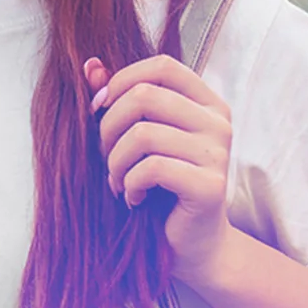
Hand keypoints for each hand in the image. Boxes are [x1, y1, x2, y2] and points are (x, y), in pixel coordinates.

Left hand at [85, 54, 237, 285]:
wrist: (191, 242)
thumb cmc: (160, 183)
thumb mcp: (136, 134)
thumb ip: (117, 97)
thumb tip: (89, 65)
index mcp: (206, 102)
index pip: (161, 66)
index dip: (122, 80)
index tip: (100, 108)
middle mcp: (218, 123)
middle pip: (144, 96)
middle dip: (108, 127)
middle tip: (106, 156)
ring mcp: (218, 153)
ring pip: (142, 134)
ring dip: (115, 161)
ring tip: (118, 180)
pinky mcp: (210, 186)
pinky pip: (151, 168)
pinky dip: (129, 184)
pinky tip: (134, 196)